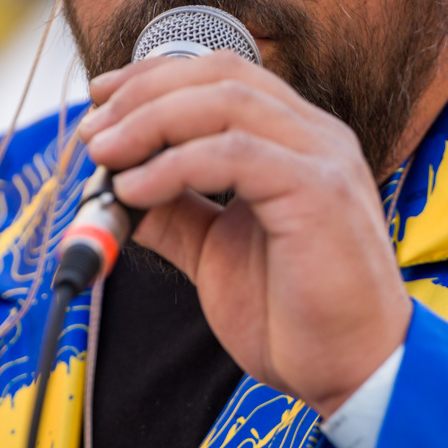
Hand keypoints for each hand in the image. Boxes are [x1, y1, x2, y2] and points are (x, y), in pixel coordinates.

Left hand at [77, 51, 411, 417]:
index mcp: (297, 141)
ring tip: (105, 156)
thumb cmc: (298, 317)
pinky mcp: (320, 192)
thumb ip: (176, 211)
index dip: (155, 76)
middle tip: (93, 134)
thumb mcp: (215, 252)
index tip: (100, 99)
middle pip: (220, 75)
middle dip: (144, 94)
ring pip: (227, 101)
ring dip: (152, 120)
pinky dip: (175, 165)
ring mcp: (324, 158)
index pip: (223, 74)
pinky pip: (235, 154)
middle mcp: (316, 136)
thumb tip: (116, 183)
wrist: (354, 372)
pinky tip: (137, 191)